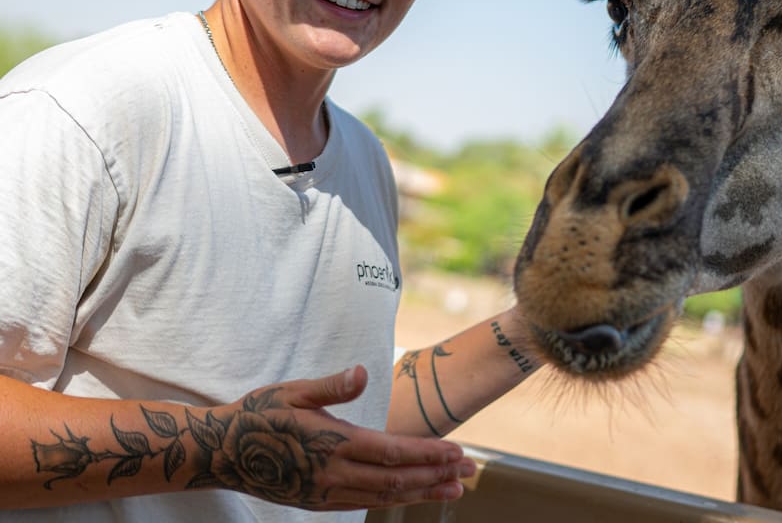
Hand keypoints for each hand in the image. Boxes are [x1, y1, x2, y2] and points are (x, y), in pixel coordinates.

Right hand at [201, 365, 474, 509]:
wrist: (219, 453)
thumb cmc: (258, 414)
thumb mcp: (293, 391)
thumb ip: (331, 386)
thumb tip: (362, 371)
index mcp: (331, 443)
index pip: (392, 452)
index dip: (428, 455)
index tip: (457, 452)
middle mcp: (332, 474)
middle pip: (395, 480)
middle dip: (435, 476)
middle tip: (468, 472)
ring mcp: (325, 493)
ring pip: (383, 496)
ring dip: (421, 492)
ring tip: (453, 488)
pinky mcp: (317, 502)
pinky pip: (364, 503)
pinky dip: (393, 499)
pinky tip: (411, 493)